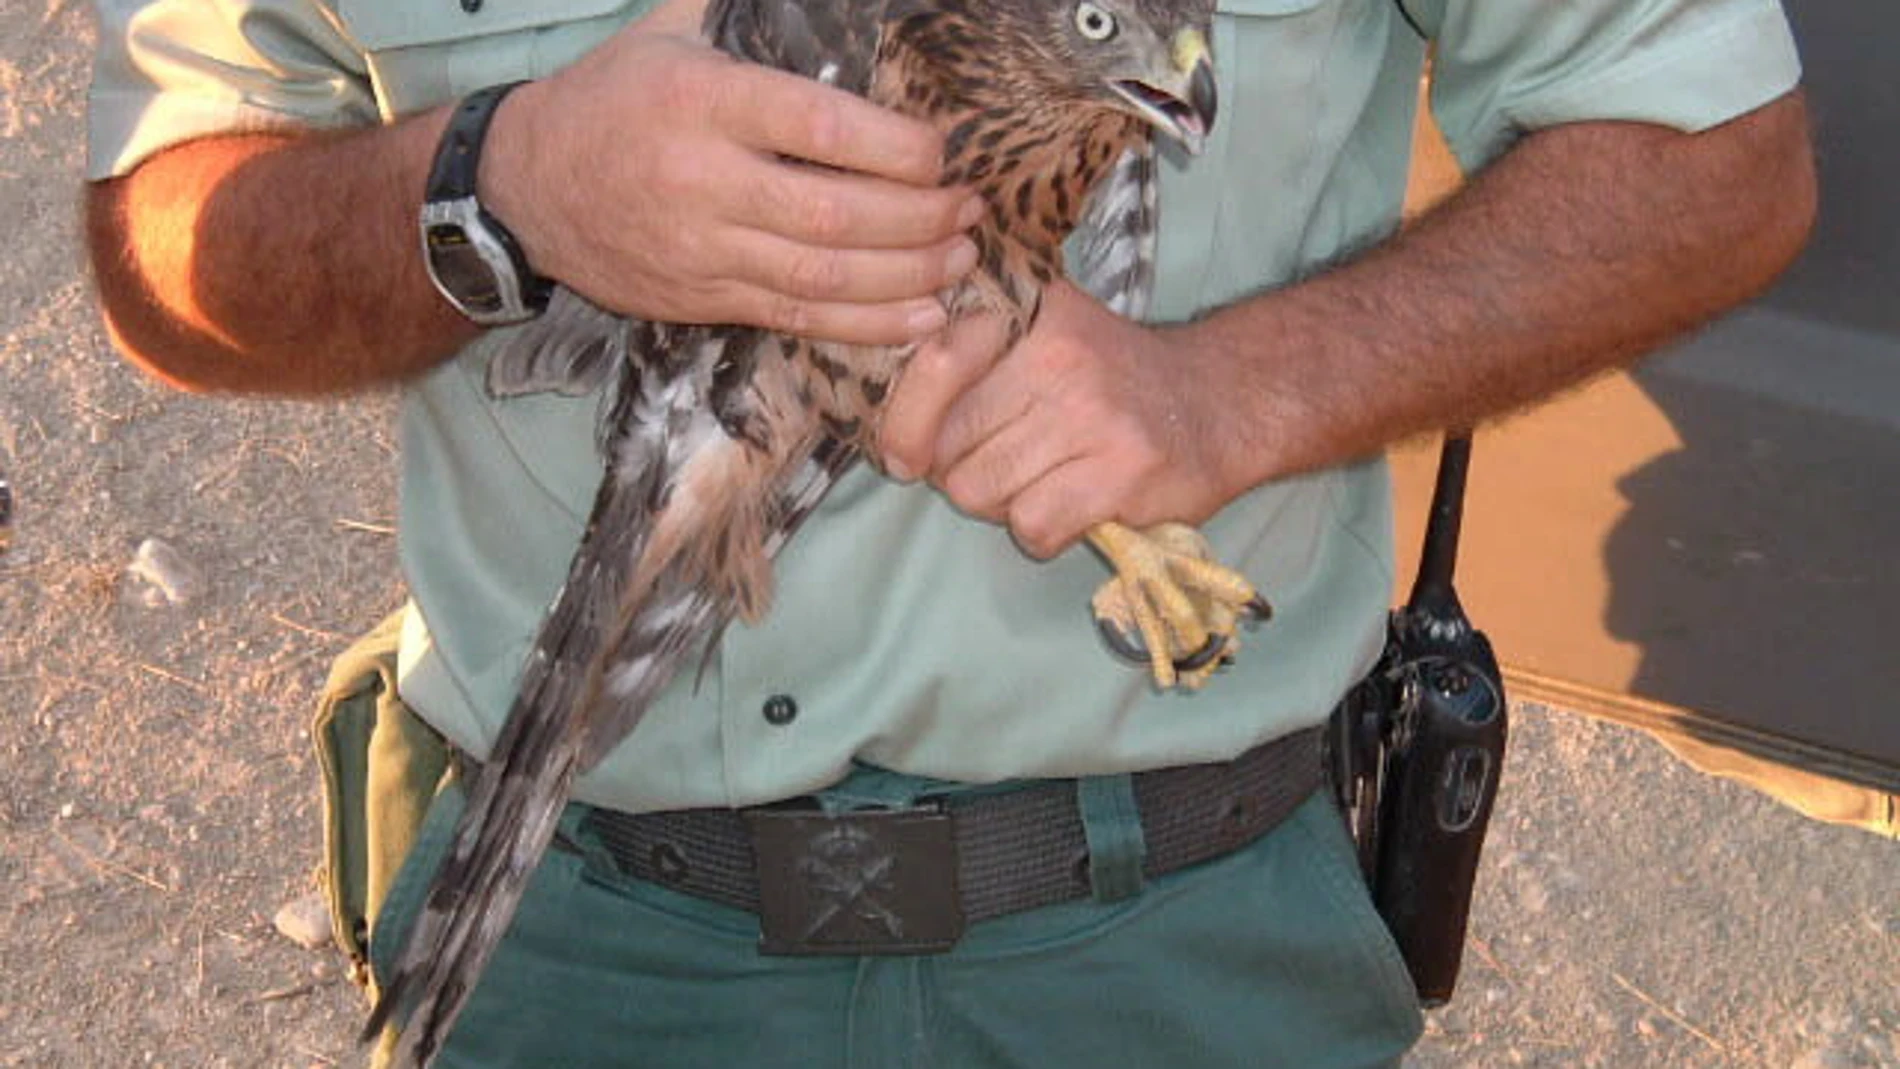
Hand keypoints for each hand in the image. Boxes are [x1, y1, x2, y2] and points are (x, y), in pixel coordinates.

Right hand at [481, 13, 983, 345]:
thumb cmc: (612, 98)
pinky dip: (869, 324)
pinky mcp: (704, 300)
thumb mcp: (668, 32)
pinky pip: (798, 318)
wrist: (525, 188)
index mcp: (704, 101)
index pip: (819, 128)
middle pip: (835, 213)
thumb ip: (739, 5)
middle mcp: (704, 179)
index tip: (943, 153)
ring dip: (909, 275)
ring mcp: (704, 249)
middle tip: (969, 209)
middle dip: (920, 218)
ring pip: (824, 276)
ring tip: (962, 259)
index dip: (896, 148)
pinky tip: (923, 315)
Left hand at [880, 283, 1240, 557]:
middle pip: (946, 446)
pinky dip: (1043, 530)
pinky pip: (1031, 525)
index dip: (904, 422)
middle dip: (958, 471)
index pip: (930, 366)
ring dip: (1002, 503)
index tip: (907, 451)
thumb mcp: (1044, 329)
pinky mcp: (1120, 473)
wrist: (1222, 404)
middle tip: (1002, 462)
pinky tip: (1074, 504)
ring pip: (981, 491)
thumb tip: (881, 410)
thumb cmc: (1110, 376)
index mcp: (1027, 312)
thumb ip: (966, 347)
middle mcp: (1057, 355)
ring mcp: (1091, 414)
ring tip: (1044, 478)